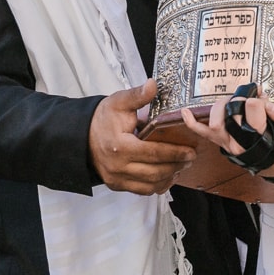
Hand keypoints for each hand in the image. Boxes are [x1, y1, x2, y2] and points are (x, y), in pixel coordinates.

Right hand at [88, 79, 194, 195]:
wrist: (82, 136)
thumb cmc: (102, 119)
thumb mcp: (118, 102)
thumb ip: (137, 95)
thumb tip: (153, 84)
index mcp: (120, 146)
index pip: (154, 153)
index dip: (175, 153)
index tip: (190, 151)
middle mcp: (118, 166)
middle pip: (155, 172)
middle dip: (176, 166)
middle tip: (191, 158)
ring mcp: (117, 179)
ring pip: (151, 184)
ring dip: (169, 177)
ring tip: (181, 166)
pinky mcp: (117, 185)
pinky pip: (142, 190)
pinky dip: (157, 185)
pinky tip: (167, 176)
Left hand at [180, 86, 273, 156]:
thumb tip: (269, 106)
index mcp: (257, 140)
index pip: (254, 107)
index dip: (262, 101)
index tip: (268, 105)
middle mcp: (238, 142)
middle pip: (234, 111)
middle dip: (244, 100)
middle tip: (253, 101)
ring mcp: (226, 142)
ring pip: (215, 120)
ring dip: (224, 105)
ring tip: (234, 101)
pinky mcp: (220, 141)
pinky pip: (202, 132)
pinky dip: (192, 122)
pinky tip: (185, 112)